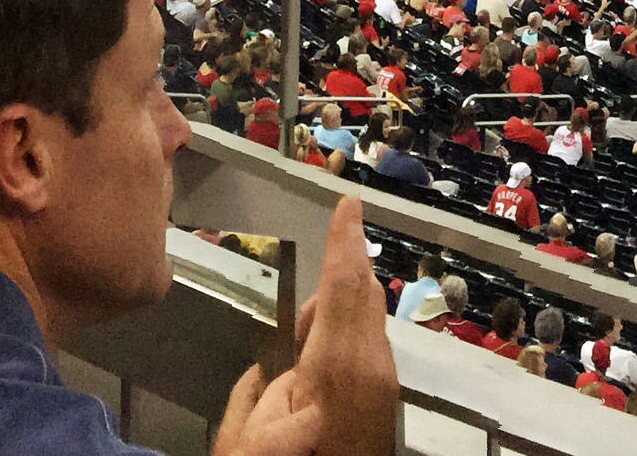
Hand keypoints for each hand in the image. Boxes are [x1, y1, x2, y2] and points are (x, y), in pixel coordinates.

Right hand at [212, 197, 399, 455]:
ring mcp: (386, 384)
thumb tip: (270, 369)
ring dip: (341, 314)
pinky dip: (347, 341)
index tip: (350, 203)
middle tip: (318, 273)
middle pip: (363, 297)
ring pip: (368, 325)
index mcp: (338, 363)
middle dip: (342, 275)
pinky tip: (319, 367)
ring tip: (304, 339)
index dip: (345, 239)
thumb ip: (259, 392)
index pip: (344, 283)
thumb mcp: (247, 437)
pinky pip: (369, 352)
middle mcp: (373, 366)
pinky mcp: (388, 401)